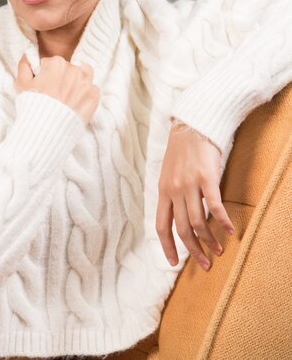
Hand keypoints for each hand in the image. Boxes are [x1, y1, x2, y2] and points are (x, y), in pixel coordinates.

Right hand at [15, 54, 99, 124]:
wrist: (47, 130)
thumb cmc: (33, 107)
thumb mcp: (21, 84)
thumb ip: (24, 65)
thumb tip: (28, 55)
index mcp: (56, 64)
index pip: (51, 63)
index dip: (45, 74)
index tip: (43, 86)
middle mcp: (74, 70)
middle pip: (68, 68)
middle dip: (62, 78)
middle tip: (54, 94)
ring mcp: (86, 83)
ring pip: (85, 74)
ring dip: (78, 80)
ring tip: (69, 94)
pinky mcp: (94, 97)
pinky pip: (93, 90)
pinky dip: (86, 94)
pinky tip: (76, 103)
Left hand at [156, 120, 234, 270]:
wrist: (191, 127)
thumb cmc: (181, 152)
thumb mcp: (168, 174)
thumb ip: (172, 195)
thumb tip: (177, 218)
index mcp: (163, 191)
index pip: (161, 225)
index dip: (167, 246)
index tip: (175, 262)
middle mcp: (174, 190)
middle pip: (181, 228)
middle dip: (193, 249)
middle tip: (204, 263)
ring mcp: (189, 184)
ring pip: (197, 221)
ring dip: (209, 239)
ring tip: (218, 250)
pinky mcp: (206, 177)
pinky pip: (214, 205)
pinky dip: (222, 220)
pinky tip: (230, 230)